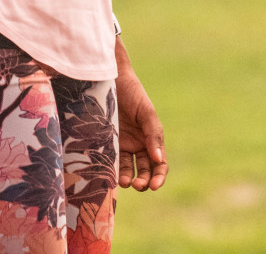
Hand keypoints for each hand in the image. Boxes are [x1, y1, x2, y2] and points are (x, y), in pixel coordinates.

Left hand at [114, 39, 166, 191]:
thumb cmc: (132, 93)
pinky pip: (110, 161)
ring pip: (127, 170)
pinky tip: (111, 176)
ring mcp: (121, 146)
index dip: (159, 177)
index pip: (159, 165)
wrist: (110, 79)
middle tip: (138, 185)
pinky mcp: (105, 144)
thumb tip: (159, 159)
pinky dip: (112, 171)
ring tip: (124, 181)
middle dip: (144, 181)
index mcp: (152, 139)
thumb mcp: (146, 112)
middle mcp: (138, 145)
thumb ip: (153, 134)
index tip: (154, 186)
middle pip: (144, 171)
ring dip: (128, 178)